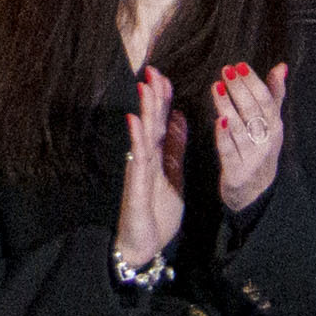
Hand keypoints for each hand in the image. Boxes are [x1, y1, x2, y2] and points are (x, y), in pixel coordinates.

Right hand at [117, 68, 191, 267]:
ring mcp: (139, 170)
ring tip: (146, 87)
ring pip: (144, 135)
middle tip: (154, 71)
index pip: (162, 123)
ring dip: (146, 111)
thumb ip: (176, 148)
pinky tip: (135, 121)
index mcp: (159, 157)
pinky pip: (137, 158)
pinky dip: (136, 138)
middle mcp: (147, 159)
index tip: (165, 77)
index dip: (164, 100)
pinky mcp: (135, 184)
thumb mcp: (174, 176)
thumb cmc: (157, 212)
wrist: (145, 244)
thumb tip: (180, 118)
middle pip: (153, 123)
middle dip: (154, 97)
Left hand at [206, 59, 287, 207]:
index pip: (266, 101)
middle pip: (253, 112)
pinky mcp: (237, 172)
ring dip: (228, 106)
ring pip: (240, 129)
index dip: (254, 82)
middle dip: (239, 89)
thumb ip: (274, 95)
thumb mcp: (272, 124)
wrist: (256, 192)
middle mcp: (266, 142)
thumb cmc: (261, 149)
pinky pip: (229, 151)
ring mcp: (252, 158)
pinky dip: (224, 136)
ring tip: (217, 87)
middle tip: (226, 70)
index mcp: (275, 127)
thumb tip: (281, 66)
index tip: (240, 65)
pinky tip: (217, 120)